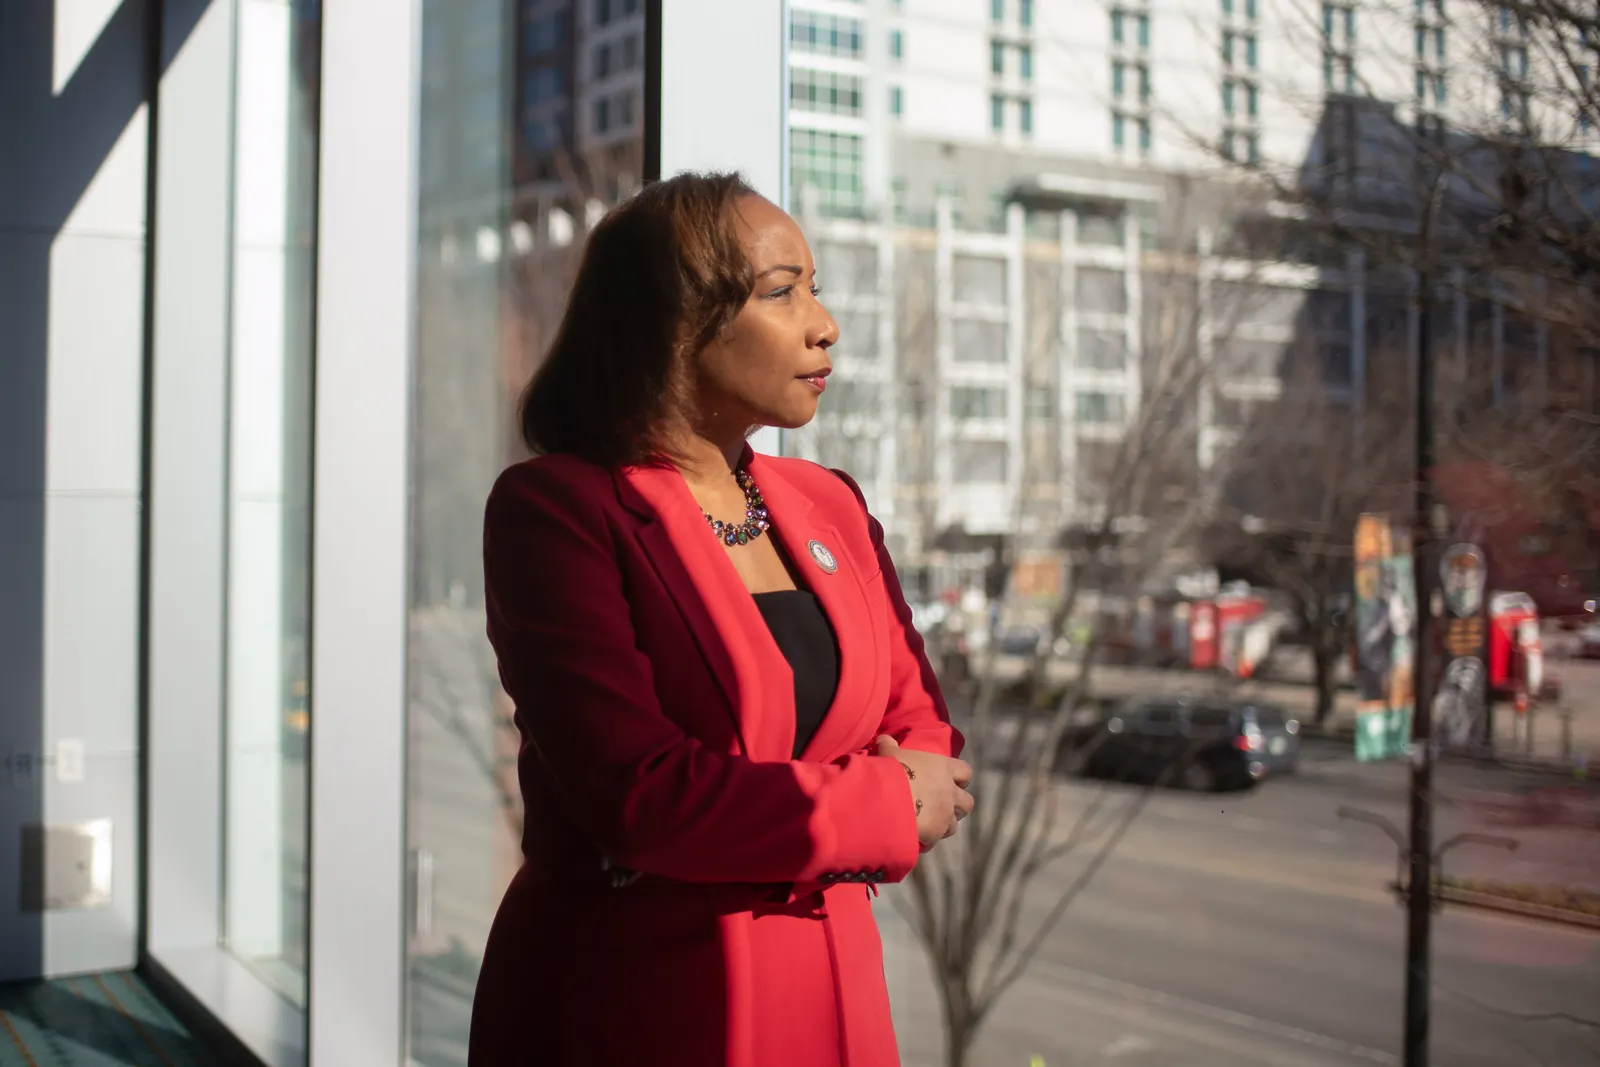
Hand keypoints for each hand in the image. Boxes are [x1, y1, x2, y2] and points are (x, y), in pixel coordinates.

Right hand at [875, 735, 974, 851]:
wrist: (887, 798)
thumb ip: (889, 745)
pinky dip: (929, 840)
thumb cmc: (891, 770)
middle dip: (957, 806)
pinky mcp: (936, 833)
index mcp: (943, 768)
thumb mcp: (889, 753)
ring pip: (955, 825)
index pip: (965, 772)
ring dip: (944, 825)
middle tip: (942, 807)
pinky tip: (916, 838)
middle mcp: (950, 792)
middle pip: (967, 803)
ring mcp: (945, 814)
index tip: (951, 781)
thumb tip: (884, 738)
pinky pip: (936, 840)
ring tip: (928, 825)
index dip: (960, 778)